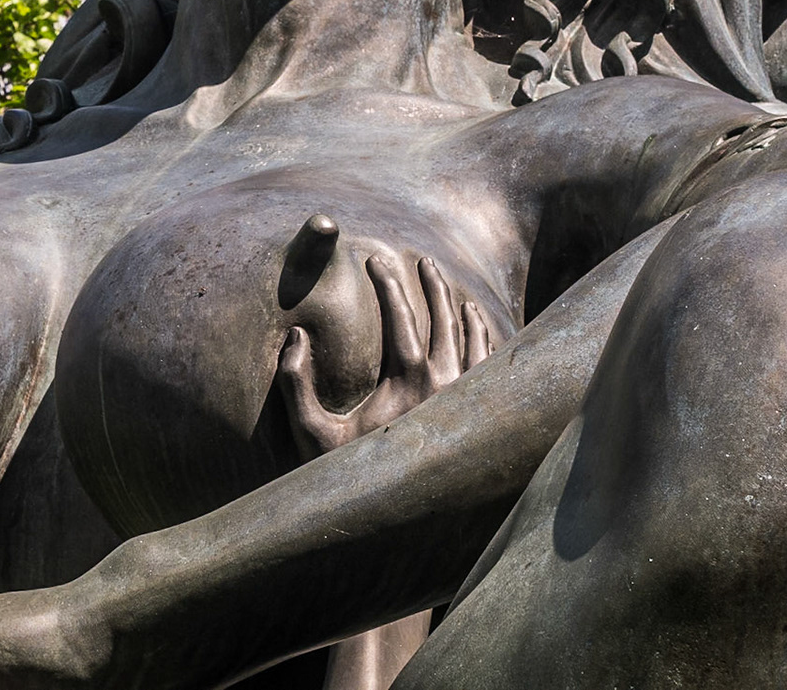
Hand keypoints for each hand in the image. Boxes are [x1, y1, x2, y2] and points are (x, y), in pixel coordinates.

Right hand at [278, 254, 494, 457]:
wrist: (399, 526)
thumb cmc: (350, 478)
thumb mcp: (311, 434)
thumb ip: (294, 384)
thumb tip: (295, 337)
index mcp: (410, 382)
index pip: (401, 317)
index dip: (387, 284)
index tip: (374, 260)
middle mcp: (449, 386)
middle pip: (446, 320)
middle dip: (433, 285)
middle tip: (424, 261)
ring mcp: (471, 404)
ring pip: (477, 344)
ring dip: (466, 315)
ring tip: (458, 297)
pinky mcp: (482, 422)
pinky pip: (492, 374)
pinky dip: (488, 349)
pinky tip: (484, 343)